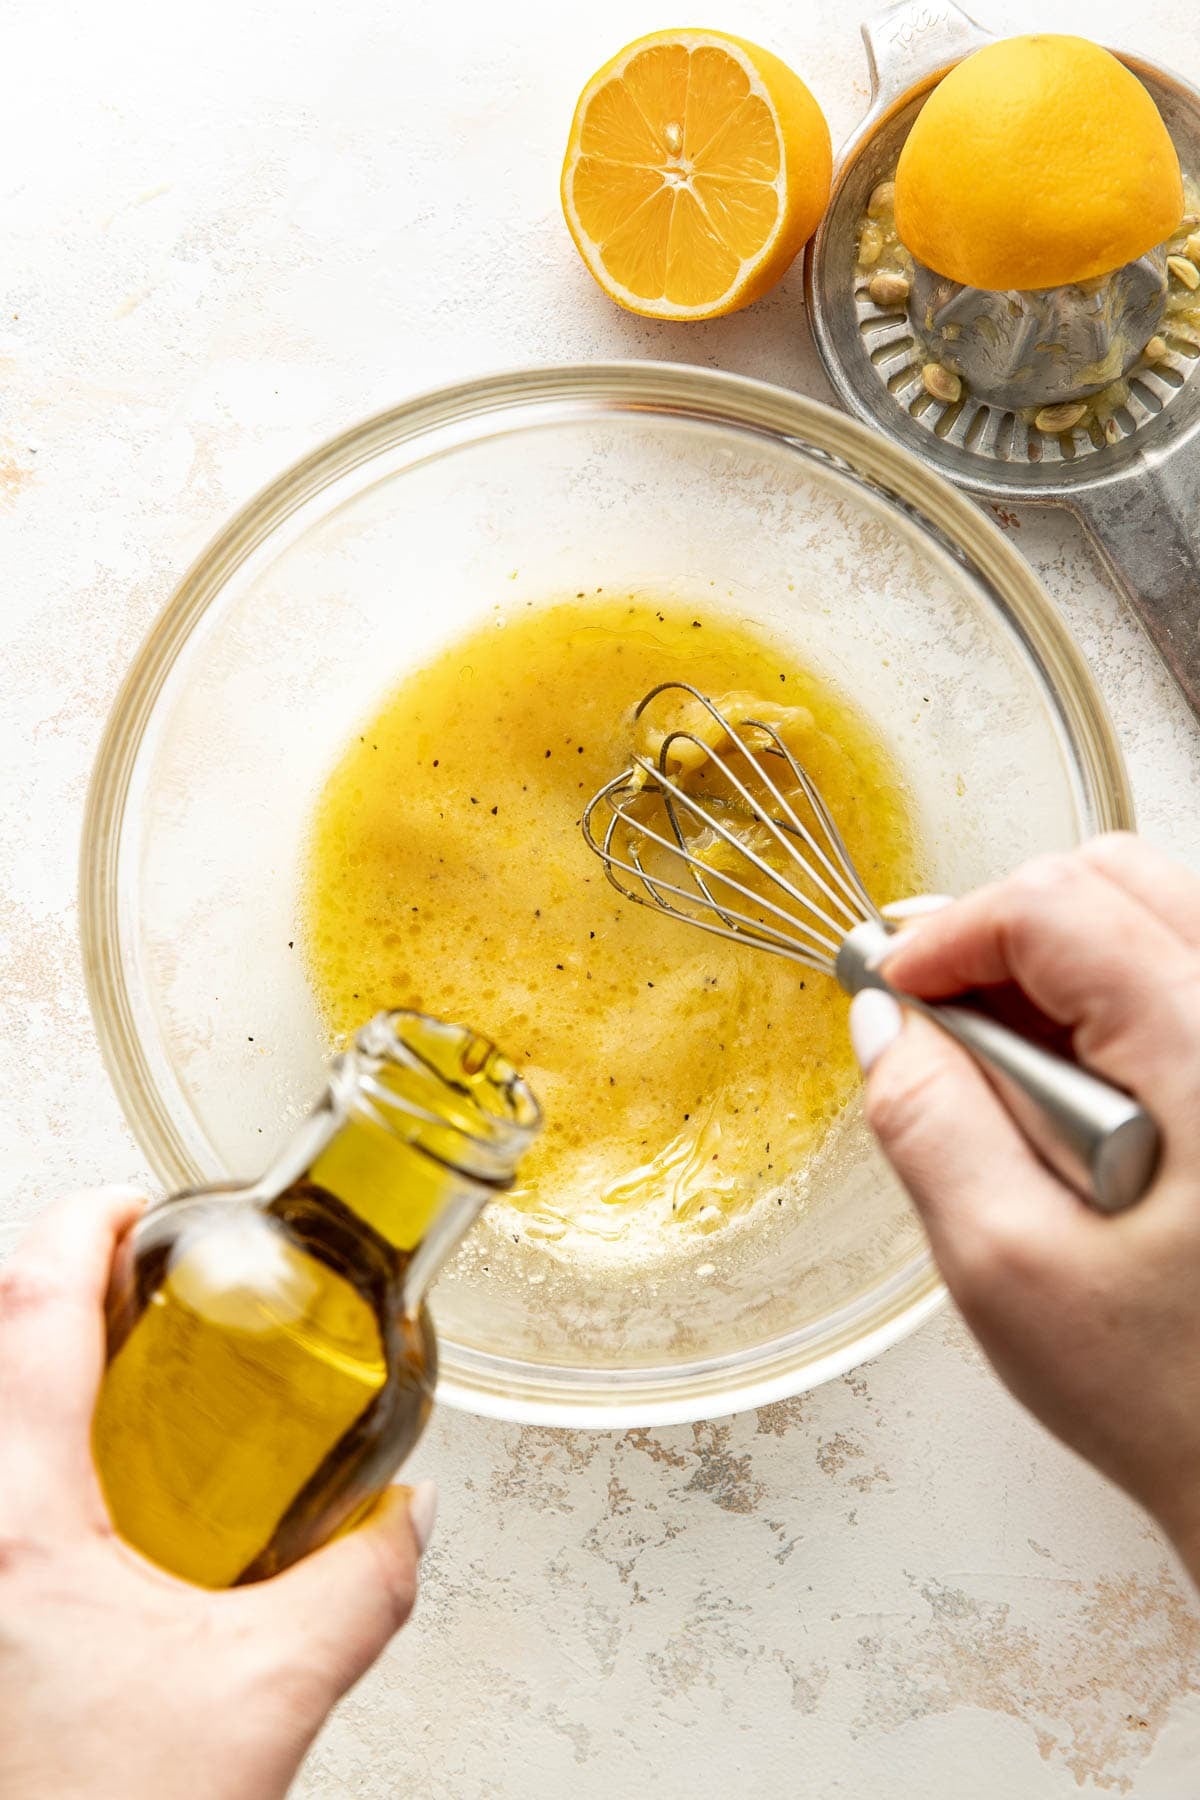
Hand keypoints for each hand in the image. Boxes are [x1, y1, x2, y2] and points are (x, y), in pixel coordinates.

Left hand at [0, 1188, 435, 1799]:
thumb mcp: (262, 1698)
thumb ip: (357, 1590)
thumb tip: (405, 1522)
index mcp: (15, 1516)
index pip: (34, 1302)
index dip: (88, 1225)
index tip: (142, 1204)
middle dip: (66, 1284)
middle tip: (148, 1282)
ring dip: (47, 1364)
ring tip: (131, 1378)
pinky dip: (37, 1442)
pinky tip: (102, 1496)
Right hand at [850, 834, 1199, 1576]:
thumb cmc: (1180, 1400)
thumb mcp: (1009, 1269)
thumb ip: (930, 1124)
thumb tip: (882, 1021)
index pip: (1057, 906)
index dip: (949, 933)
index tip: (892, 992)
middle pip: (1119, 878)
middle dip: (1006, 929)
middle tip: (943, 1017)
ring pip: (1158, 917)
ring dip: (1060, 963)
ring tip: (1008, 1069)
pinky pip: (1187, 977)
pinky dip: (1111, 1001)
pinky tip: (1074, 1093)